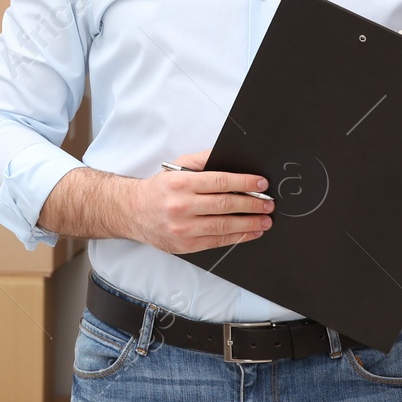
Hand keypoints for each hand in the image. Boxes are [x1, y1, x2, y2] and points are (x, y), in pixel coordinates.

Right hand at [128, 150, 274, 253]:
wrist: (133, 212)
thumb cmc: (159, 189)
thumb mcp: (177, 167)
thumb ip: (203, 160)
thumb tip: (230, 157)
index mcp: (181, 183)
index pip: (220, 182)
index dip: (244, 183)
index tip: (261, 184)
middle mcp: (181, 206)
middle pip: (225, 205)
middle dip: (252, 204)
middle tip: (268, 204)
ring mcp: (183, 228)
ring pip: (224, 226)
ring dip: (249, 223)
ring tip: (265, 220)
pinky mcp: (186, 245)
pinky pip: (217, 241)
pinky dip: (238, 237)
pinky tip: (250, 232)